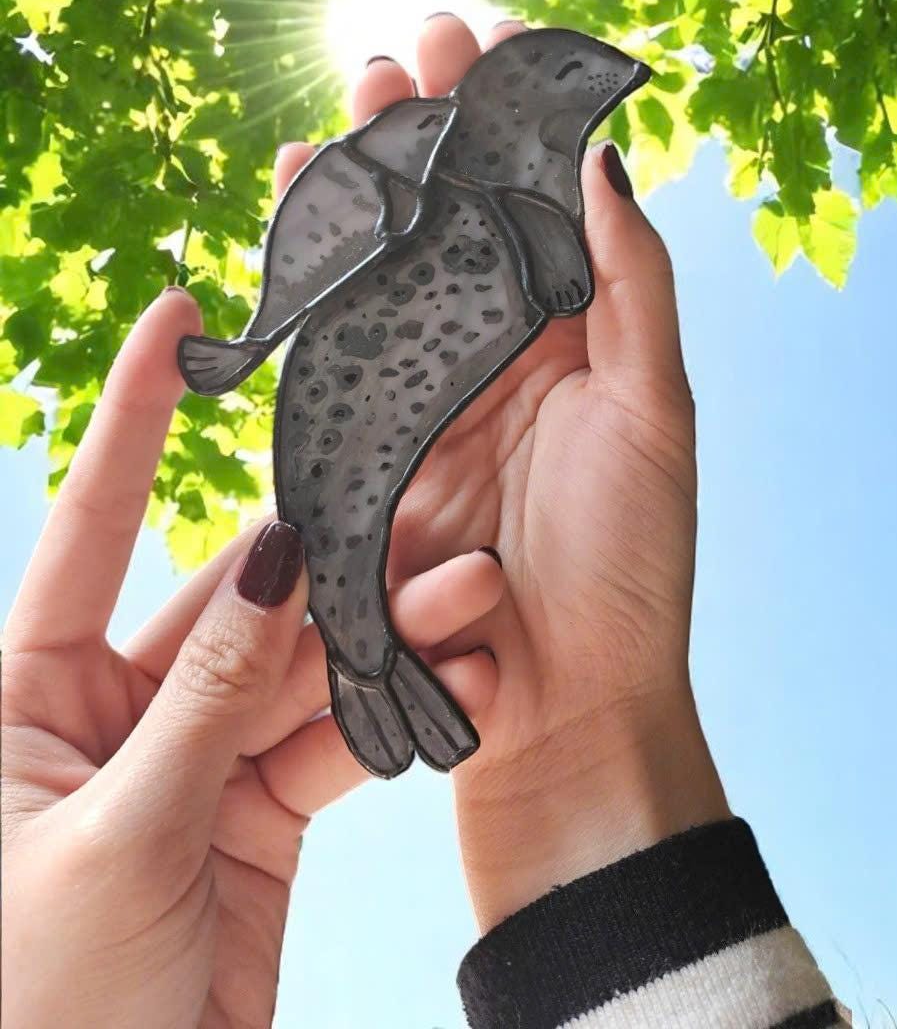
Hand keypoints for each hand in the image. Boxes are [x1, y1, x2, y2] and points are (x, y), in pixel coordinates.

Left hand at [1, 288, 504, 1027]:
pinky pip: (331, 744)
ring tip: (468, 600)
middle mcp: (109, 713)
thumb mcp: (120, 835)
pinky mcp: (256, 816)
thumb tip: (272, 551)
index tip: (182, 320)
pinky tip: (456, 687)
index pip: (91, 529)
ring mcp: (190, 761)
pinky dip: (392, 720)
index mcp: (25, 697)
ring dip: (382, 642)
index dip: (136, 421)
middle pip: (233, 607)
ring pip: (300, 672)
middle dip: (328, 568)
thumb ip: (211, 689)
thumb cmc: (41, 1005)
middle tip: (421, 525)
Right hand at [274, 16, 728, 927]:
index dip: (524, 118)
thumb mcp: (654, 411)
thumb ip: (632, 284)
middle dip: (442, 121)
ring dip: (380, 167)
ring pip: (397, 253)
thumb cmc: (630, 564)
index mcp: (581, 337)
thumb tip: (604, 158)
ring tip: (365, 85)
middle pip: (465, 211)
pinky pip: (337, 331)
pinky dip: (319, 259)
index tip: (509, 34)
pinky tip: (308, 186)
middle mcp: (507, 351)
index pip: (545, 200)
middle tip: (420, 30)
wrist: (563, 705)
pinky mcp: (371, 436)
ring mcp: (435, 388)